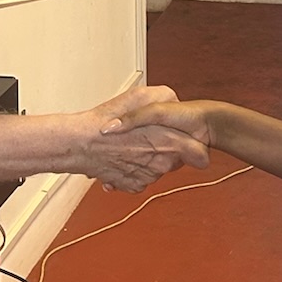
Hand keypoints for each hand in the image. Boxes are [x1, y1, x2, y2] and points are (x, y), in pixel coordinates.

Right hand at [83, 85, 207, 190]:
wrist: (81, 143)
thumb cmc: (108, 121)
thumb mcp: (141, 95)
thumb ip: (165, 98)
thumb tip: (175, 101)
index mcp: (170, 142)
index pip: (200, 155)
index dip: (196, 148)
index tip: (191, 144)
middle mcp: (162, 164)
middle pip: (177, 160)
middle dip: (167, 150)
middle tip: (146, 137)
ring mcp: (148, 177)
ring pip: (158, 169)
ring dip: (149, 159)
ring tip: (130, 144)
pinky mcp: (134, 186)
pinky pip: (142, 178)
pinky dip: (135, 169)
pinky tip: (122, 156)